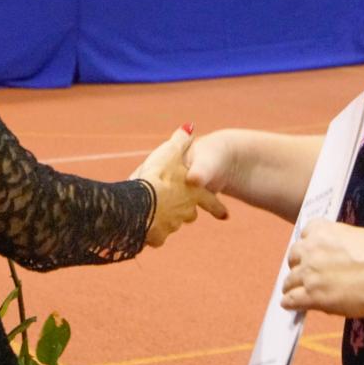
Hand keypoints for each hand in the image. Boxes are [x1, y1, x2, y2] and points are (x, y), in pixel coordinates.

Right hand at [132, 126, 227, 246]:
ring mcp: (171, 226)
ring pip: (170, 224)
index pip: (210, 202)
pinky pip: (155, 236)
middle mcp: (186, 212)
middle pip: (188, 214)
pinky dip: (150, 232)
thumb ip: (180, 140)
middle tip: (176, 208)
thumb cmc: (157, 176)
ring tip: (154, 214)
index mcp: (194, 192)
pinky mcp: (156, 238)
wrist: (137, 204)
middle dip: (183, 212)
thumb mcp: (170, 152)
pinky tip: (142, 227)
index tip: (226, 216)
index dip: (217, 208)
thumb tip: (190, 126)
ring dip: (164, 220)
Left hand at [281, 219, 363, 317]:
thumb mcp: (356, 237)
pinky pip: (291, 300)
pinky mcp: (311, 295)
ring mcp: (309, 273)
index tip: (314, 253)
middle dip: (298, 264)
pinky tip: (291, 305)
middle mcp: (310, 249)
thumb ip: (339, 243)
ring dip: (292, 285)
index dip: (310, 245)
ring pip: (289, 280)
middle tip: (305, 273)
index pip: (306, 232)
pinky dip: (290, 302)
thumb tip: (336, 256)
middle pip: (293, 256)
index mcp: (322, 230)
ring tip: (295, 292)